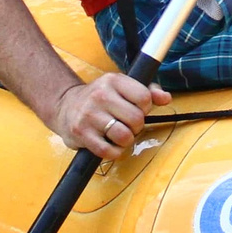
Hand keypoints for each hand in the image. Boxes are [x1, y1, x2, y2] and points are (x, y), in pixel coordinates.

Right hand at [51, 72, 170, 159]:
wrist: (65, 106)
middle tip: (128, 124)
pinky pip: (108, 151)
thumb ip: (147, 91)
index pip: (144, 97)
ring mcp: (89, 115)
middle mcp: (100, 95)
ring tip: (119, 134)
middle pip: (136, 119)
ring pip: (124, 136)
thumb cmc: (101, 98)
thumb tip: (166, 98)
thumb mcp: (123, 87)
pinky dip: (114, 152)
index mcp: (113, 81)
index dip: (146, 108)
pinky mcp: (81, 133)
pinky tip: (110, 144)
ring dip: (126, 140)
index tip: (137, 109)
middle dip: (137, 126)